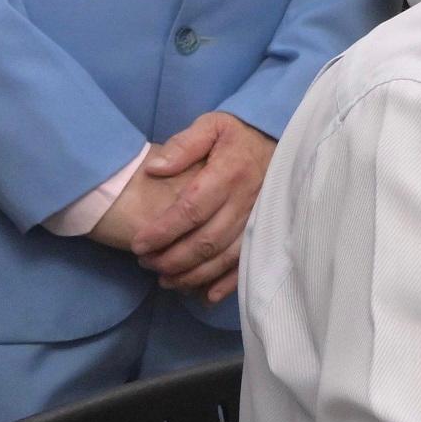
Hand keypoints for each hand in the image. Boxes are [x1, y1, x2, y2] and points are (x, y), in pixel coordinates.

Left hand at [113, 112, 274, 301]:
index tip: (138, 244)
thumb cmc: (238, 136)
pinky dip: (227, 284)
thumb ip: (183, 145)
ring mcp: (259, 220)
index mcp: (229, 174)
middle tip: (146, 264)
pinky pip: (247, 263)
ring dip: (193, 275)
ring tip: (165, 280)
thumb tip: (155, 168)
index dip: (163, 231)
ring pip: (224, 257)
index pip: (191, 209)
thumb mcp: (212, 126)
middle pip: (206, 240)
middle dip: (172, 258)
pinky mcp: (267, 232)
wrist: (281, 142)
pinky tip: (204, 296)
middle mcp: (246, 201)